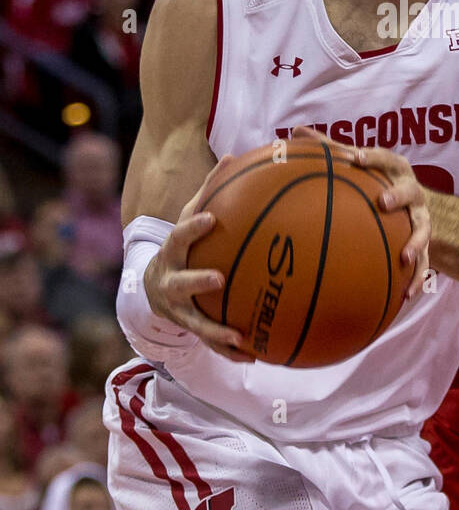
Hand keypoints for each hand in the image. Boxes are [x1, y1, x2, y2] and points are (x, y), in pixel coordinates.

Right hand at [143, 158, 253, 361]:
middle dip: (197, 282)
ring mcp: (177, 309)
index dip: (192, 228)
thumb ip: (210, 189)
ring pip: (195, 322)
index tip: (211, 218)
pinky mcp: (188, 328)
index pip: (179, 236)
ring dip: (215, 331)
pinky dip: (229, 350)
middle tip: (218, 279)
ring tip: (239, 336)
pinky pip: (210, 342)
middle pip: (180, 283)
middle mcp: (171, 281)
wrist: (152, 287)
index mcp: (173, 251)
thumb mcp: (189, 216)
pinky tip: (255, 354)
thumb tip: (235, 155)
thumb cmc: (182, 245)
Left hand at [292, 127, 430, 299]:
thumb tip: (296, 131)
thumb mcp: (359, 163)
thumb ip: (331, 148)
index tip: (356, 159)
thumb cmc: (377, 180)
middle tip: (382, 203)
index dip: (373, 158)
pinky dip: (418, 279)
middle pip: (410, 192)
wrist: (415, 205)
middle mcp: (412, 193)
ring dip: (416, 243)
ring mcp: (421, 219)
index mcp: (395, 171)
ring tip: (405, 258)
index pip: (386, 159)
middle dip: (398, 196)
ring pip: (423, 230)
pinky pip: (425, 263)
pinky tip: (407, 295)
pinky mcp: (427, 245)